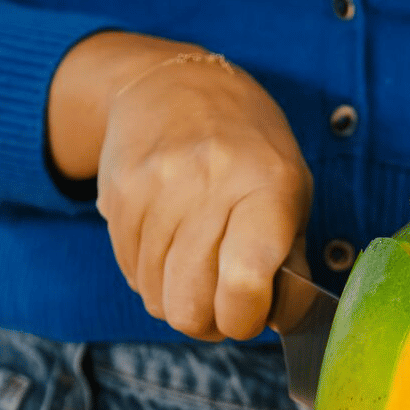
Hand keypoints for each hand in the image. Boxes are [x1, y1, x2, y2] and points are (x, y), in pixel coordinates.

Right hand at [48, 32, 311, 339]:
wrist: (175, 85)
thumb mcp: (291, 196)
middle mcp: (208, 185)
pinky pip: (132, 274)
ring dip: (180, 299)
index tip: (251, 315)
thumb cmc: (250, 151)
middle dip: (210, 323)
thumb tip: (277, 320)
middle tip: (224, 304)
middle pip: (191, 305)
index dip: (245, 320)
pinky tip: (172, 249)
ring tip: (199, 268)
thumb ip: (289, 264)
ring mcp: (156, 190)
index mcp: (266, 188)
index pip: (243, 284)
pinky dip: (153, 278)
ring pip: (157, 297)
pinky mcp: (118, 197)